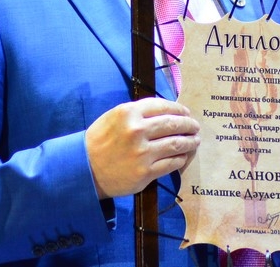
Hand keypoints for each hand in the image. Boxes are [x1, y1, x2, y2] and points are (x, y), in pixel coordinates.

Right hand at [86, 97, 200, 198]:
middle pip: (173, 124)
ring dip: (190, 142)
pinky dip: (181, 159)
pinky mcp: (145, 172)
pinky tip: (183, 157)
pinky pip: (171, 163)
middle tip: (195, 127)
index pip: (163, 106)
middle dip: (188, 125)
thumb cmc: (100, 141)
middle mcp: (137, 130)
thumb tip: (165, 111)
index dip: (178, 109)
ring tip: (195, 141)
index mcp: (129, 113)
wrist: (85, 169)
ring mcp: (143, 153)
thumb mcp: (114, 117)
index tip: (186, 112)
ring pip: (176, 144)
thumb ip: (138, 112)